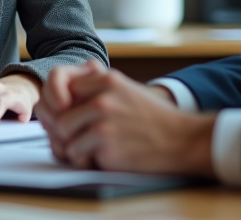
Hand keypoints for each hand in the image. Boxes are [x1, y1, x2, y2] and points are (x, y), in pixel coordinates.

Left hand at [36, 59, 216, 176]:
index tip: (69, 114)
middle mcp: (102, 98)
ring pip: (64, 139)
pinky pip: (77, 157)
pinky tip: (103, 157)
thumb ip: (96, 86)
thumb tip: (60, 97)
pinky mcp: (107, 146)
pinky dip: (86, 161)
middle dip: (66, 132)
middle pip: (59, 117)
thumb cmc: (151, 118)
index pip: (60, 85)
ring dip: (75, 148)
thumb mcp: (126, 88)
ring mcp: (104, 123)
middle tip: (79, 138)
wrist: (181, 139)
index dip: (60, 103)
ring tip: (93, 148)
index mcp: (107, 79)